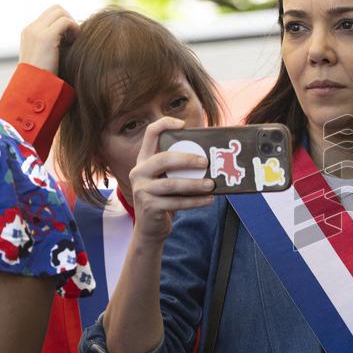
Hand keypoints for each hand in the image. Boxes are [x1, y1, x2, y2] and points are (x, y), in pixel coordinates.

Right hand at [19, 4, 78, 74]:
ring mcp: (37, 31)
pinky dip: (74, 28)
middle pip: (56, 9)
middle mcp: (31, 28)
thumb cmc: (43, 77)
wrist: (32, 87)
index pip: (49, 14)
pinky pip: (65, 21)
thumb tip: (71, 39)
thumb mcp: (45, 57)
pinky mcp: (45, 37)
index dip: (64, 21)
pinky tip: (74, 42)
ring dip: (72, 23)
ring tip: (74, 40)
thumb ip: (53, 45)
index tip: (70, 37)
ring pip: (60, 12)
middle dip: (69, 19)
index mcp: (29, 32)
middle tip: (74, 37)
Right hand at [129, 117, 214, 243]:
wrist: (151, 228)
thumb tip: (213, 158)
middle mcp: (139, 172)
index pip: (150, 134)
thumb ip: (181, 168)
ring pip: (171, 184)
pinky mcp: (149, 207)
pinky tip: (209, 200)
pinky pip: (176, 203)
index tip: (183, 124)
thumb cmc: (165, 198)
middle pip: (163, 159)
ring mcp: (142, 190)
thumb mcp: (169, 179)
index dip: (164, 124)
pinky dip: (195, 201)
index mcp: (145, 160)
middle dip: (187, 159)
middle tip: (206, 162)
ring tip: (212, 185)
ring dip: (195, 184)